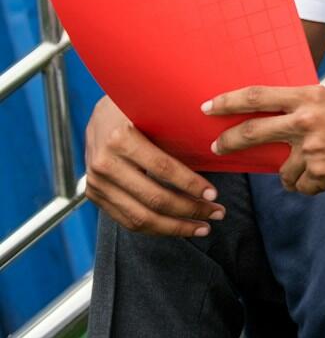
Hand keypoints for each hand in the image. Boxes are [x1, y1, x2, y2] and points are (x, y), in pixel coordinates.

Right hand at [84, 96, 225, 236]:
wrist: (99, 114)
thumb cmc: (138, 109)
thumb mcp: (154, 110)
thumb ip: (175, 130)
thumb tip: (216, 149)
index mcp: (121, 138)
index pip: (162, 168)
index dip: (190, 184)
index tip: (214, 194)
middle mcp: (104, 163)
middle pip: (153, 198)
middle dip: (189, 210)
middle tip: (217, 213)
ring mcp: (95, 183)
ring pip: (139, 217)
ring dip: (175, 227)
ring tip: (203, 227)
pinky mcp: (94, 195)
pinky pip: (127, 220)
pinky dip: (155, 228)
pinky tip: (178, 227)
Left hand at [205, 85, 324, 193]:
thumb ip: (307, 108)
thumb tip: (275, 119)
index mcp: (312, 97)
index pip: (258, 96)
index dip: (228, 101)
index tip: (208, 107)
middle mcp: (307, 121)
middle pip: (252, 132)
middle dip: (229, 141)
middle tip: (218, 147)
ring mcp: (313, 149)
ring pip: (283, 171)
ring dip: (297, 173)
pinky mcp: (321, 174)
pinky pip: (302, 186)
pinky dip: (314, 184)